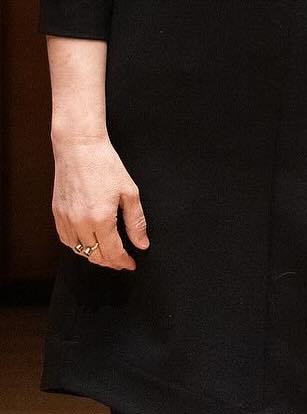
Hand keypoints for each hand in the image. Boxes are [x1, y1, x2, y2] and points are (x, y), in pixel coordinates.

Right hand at [51, 134, 147, 270]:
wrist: (80, 148)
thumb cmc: (106, 165)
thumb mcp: (129, 192)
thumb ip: (136, 221)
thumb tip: (142, 243)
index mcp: (100, 218)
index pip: (112, 252)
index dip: (123, 261)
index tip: (131, 264)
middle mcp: (80, 223)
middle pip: (94, 255)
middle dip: (110, 261)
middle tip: (122, 261)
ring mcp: (65, 219)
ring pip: (78, 250)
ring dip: (93, 255)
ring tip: (107, 253)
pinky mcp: (56, 214)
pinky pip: (66, 239)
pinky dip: (78, 246)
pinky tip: (88, 242)